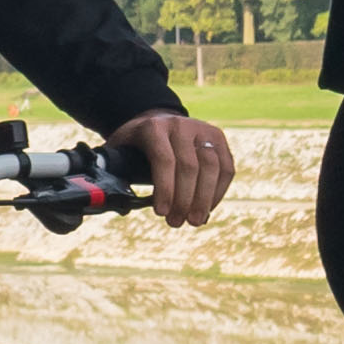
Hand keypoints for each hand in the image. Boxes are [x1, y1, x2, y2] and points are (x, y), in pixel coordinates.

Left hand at [112, 108, 234, 229]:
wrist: (157, 121)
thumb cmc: (136, 144)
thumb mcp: (120, 151)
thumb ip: (117, 171)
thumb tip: (116, 202)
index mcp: (154, 128)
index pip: (164, 159)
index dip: (165, 189)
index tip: (161, 212)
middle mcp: (180, 125)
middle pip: (189, 166)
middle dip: (184, 200)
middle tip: (176, 222)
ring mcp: (202, 130)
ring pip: (212, 167)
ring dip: (204, 199)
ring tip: (194, 220)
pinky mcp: (218, 138)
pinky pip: (226, 168)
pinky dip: (218, 192)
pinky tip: (208, 208)